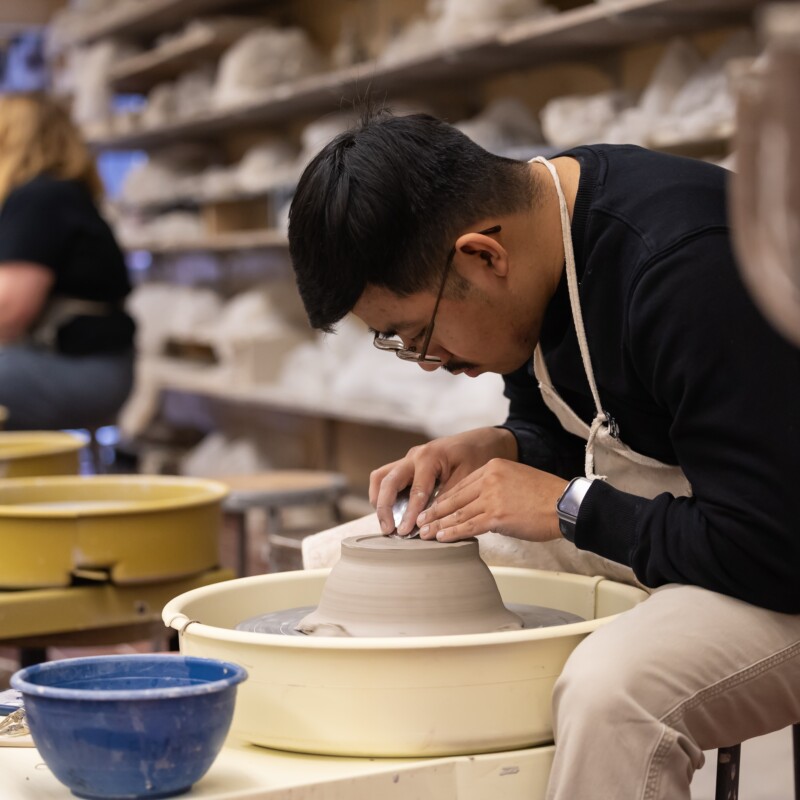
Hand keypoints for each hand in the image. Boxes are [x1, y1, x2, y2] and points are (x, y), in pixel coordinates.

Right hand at [370, 427, 517, 534]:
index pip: (414, 490)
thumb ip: (447, 497)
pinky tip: (393, 513)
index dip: (409, 513)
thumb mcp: (467, 477)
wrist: (483, 440)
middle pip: (387, 480)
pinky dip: (385, 495)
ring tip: (386, 523)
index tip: (405, 532)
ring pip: (381, 477)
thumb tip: (430, 520)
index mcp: (429, 456)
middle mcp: (414, 456)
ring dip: (379, 500)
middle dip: (384, 507)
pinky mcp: (409, 465)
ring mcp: (409, 459)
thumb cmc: (478, 456)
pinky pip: (387, 478)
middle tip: (388, 530)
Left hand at [415, 458, 568, 542]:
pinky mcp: (497, 515)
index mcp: (493, 467)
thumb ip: (495, 487)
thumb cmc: (546, 496)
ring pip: (457, 513)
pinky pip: (468, 525)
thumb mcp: (517, 479)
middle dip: (434, 512)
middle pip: (454, 498)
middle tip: (420, 521)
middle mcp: (489, 478)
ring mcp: (492, 496)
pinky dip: (452, 533)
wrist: (566, 505)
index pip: (461, 485)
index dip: (444, 499)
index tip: (432, 508)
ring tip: (424, 533)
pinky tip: (441, 538)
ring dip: (438, 525)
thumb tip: (479, 505)